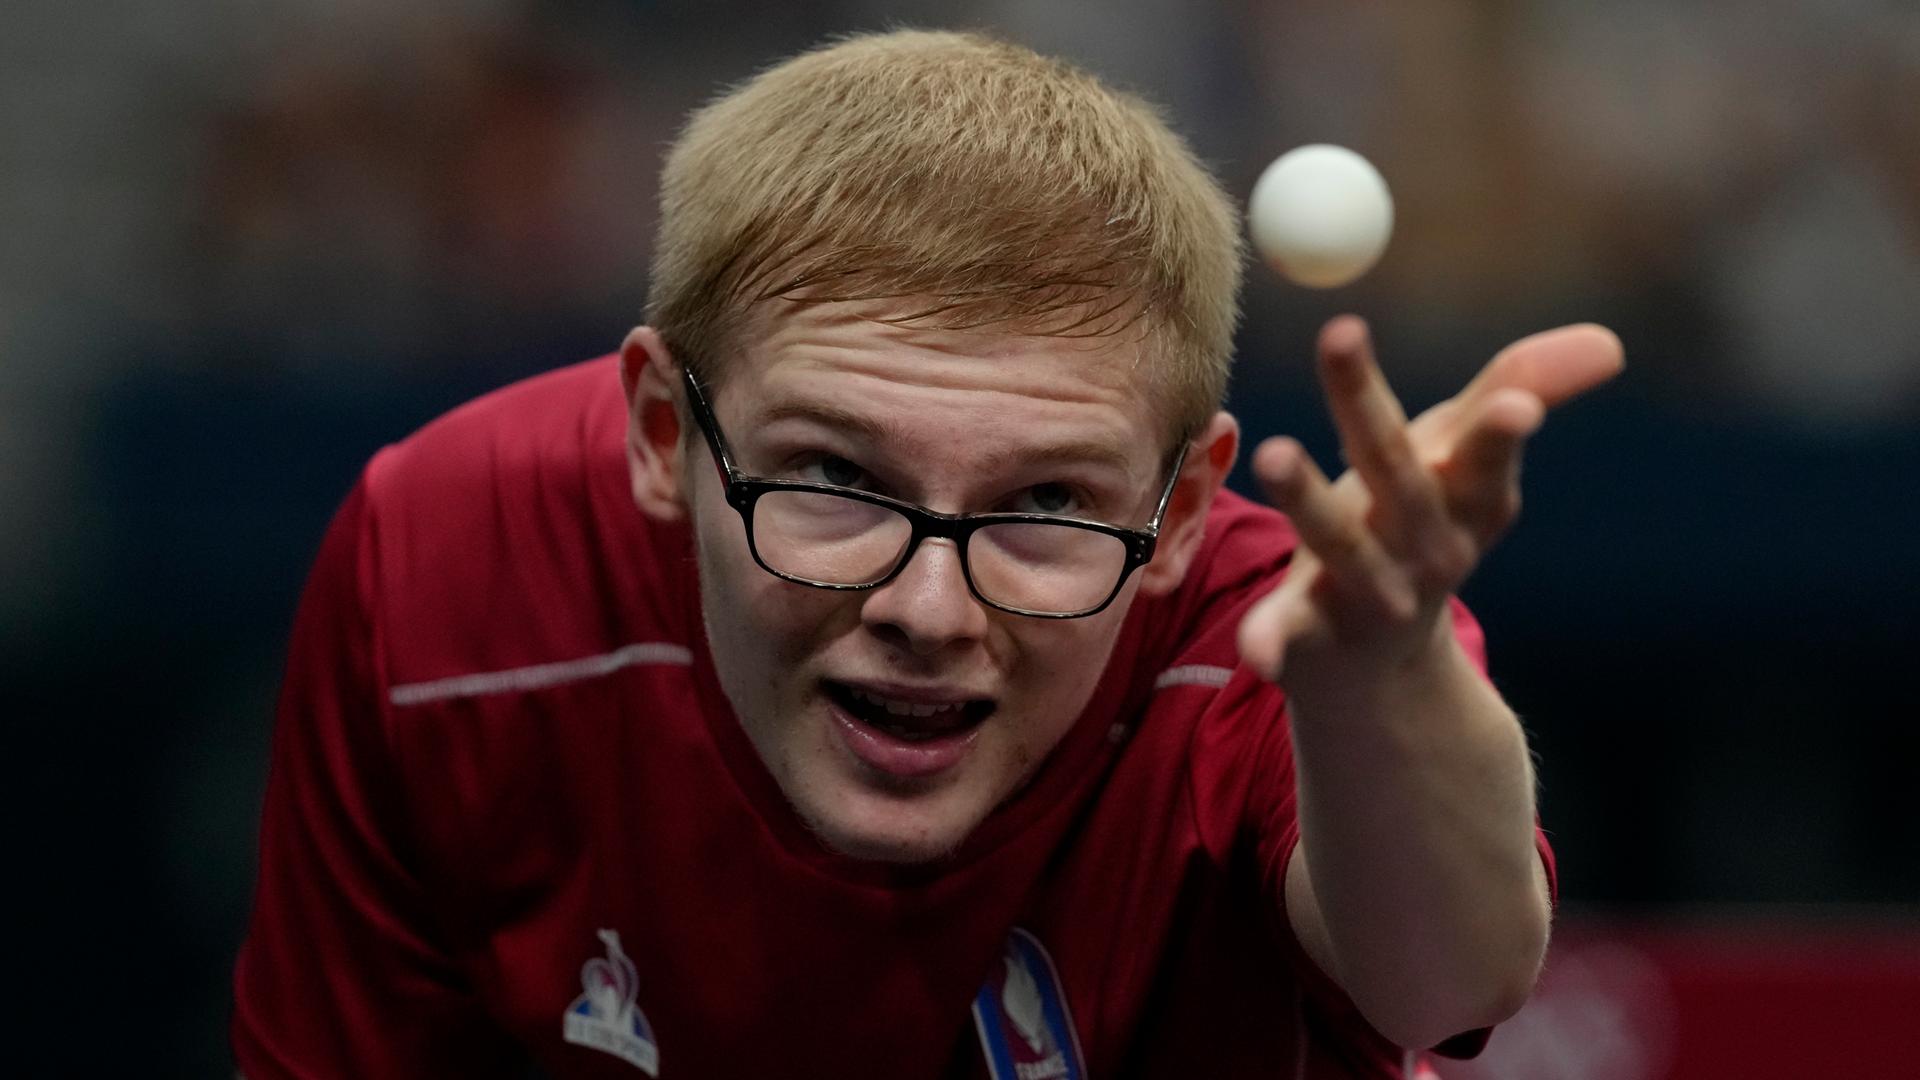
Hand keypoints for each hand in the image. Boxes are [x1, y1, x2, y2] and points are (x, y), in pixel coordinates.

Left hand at [1236, 315, 1622, 688]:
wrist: (1381, 666)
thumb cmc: (1418, 526)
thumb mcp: (1466, 458)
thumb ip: (1521, 389)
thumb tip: (1611, 341)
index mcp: (1468, 500)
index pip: (1483, 452)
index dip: (1498, 430)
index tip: (1515, 404)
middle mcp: (1425, 548)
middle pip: (1398, 478)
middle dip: (1371, 414)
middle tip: (1341, 338)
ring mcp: (1369, 595)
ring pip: (1341, 546)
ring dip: (1310, 501)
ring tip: (1274, 452)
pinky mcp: (1310, 635)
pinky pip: (1290, 635)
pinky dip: (1273, 640)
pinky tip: (1255, 650)